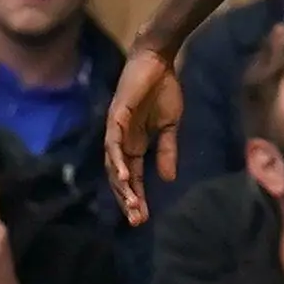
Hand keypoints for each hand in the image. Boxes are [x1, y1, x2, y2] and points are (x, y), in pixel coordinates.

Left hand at [106, 47, 186, 226]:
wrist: (159, 62)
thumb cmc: (164, 91)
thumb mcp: (170, 127)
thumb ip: (167, 152)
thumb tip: (168, 179)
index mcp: (134, 145)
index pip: (132, 177)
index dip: (136, 197)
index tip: (142, 219)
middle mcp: (121, 141)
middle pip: (119, 176)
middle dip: (127, 198)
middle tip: (136, 220)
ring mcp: (116, 129)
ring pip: (113, 164)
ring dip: (121, 185)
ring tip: (131, 204)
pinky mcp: (117, 117)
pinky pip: (114, 142)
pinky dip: (116, 160)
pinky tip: (123, 175)